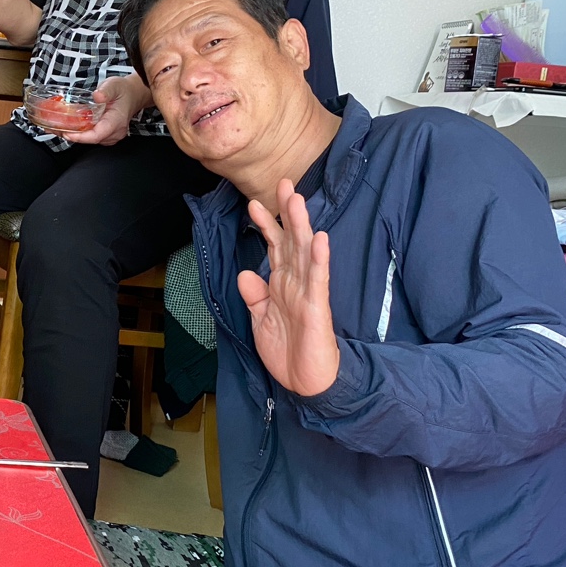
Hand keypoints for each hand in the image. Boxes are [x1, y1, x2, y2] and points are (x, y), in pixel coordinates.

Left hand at [62, 75, 151, 145]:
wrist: (131, 95)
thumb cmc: (123, 91)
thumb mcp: (114, 85)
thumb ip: (106, 90)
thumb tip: (97, 96)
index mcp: (116, 122)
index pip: (97, 135)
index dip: (81, 137)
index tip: (66, 133)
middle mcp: (114, 133)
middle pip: (90, 139)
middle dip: (71, 135)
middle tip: (52, 129)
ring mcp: (110, 136)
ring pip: (88, 140)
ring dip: (72, 135)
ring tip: (54, 128)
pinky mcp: (104, 135)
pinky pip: (90, 137)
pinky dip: (77, 133)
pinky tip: (64, 127)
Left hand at [236, 179, 339, 396]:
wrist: (305, 382)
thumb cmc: (287, 350)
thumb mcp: (261, 319)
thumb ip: (254, 295)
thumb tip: (246, 272)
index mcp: (281, 284)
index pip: (274, 248)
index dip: (265, 226)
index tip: (252, 203)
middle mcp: (295, 282)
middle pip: (291, 241)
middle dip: (286, 214)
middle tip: (283, 183)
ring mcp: (308, 292)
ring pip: (304, 253)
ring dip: (301, 227)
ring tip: (296, 200)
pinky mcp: (317, 307)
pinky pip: (317, 280)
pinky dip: (318, 259)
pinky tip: (319, 240)